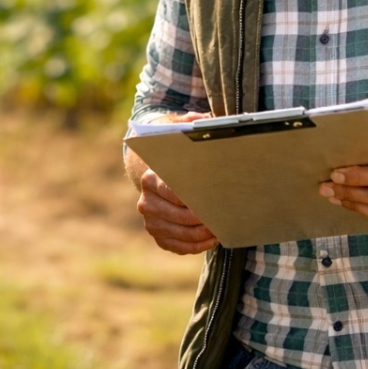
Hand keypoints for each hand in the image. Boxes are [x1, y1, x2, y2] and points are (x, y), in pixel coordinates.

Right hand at [128, 112, 216, 253]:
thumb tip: (204, 121)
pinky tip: (210, 239)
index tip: (211, 201)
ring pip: (180, 234)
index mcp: (150, 179)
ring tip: (220, 228)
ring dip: (202, 234)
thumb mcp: (182, 137)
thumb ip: (193, 126)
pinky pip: (177, 247)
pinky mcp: (157, 235)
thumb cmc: (178, 158)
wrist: (160, 177)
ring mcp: (150, 221)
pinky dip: (195, 246)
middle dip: (202, 219)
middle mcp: (146, 201)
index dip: (193, 199)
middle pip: (178, 216)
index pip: (172, 192)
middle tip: (221, 217)